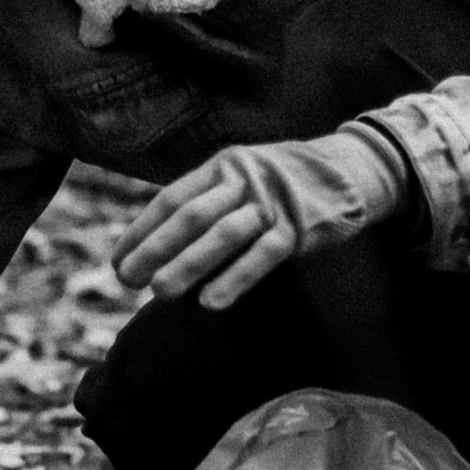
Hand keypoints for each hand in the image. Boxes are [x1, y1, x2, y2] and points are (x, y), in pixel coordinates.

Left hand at [112, 124, 410, 309]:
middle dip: (155, 248)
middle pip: (192, 215)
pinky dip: (236, 278)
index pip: (172, 199)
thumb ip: (208, 205)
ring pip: (224, 234)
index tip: (118, 262)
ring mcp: (273, 201)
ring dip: (189, 265)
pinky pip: (264, 254)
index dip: (142, 231)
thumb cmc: (282, 185)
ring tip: (160, 294)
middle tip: (127, 280)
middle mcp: (243, 178)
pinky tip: (212, 302)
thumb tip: (158, 250)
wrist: (351, 169)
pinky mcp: (301, 225)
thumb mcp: (242, 179)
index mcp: (222, 167)